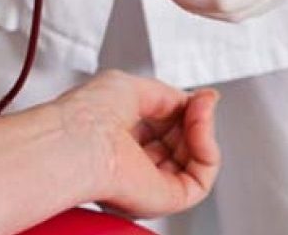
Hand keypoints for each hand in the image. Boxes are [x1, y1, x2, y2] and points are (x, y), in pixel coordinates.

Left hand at [55, 70, 219, 217]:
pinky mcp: (165, 200)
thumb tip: (202, 100)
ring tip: (199, 112)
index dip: (181, 109)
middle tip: (200, 103)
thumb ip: (169, 95)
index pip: (160, 125)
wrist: (80, 141)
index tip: (195, 96)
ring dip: (203, 131)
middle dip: (195, 118)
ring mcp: (147, 182)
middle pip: (181, 143)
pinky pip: (200, 179)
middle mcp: (131, 163)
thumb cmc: (87, 114)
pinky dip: (207, 152)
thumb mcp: (132, 87)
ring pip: (195, 160)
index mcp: (116, 137)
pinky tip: (200, 131)